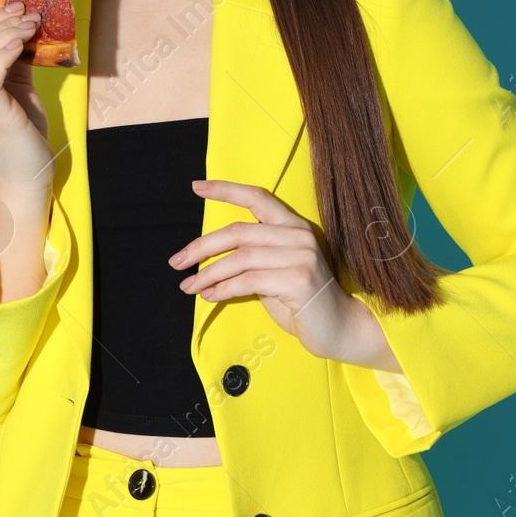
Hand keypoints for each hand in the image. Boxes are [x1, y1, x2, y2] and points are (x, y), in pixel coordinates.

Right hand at [0, 2, 53, 187]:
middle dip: (0, 21)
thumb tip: (23, 27)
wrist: (26, 176)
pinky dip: (4, 53)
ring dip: (7, 32)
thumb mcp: (16, 90)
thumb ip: (13, 62)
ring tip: (32, 24)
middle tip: (28, 12)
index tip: (16, 7)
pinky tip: (21, 42)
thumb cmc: (22, 132)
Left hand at [172, 178, 367, 362]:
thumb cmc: (301, 300)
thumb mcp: (274, 269)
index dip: (225, 189)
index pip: (257, 196)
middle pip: (238, 231)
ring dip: (207, 274)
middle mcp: (298, 235)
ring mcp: (301, 256)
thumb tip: (205, 260)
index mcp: (293, 225)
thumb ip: (251, 256)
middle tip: (177, 261)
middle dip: (201, 246)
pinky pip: (248, 281)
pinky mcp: (298, 280)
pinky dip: (222, 289)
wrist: (339, 328)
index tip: (196, 187)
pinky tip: (209, 296)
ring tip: (188, 286)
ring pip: (239, 258)